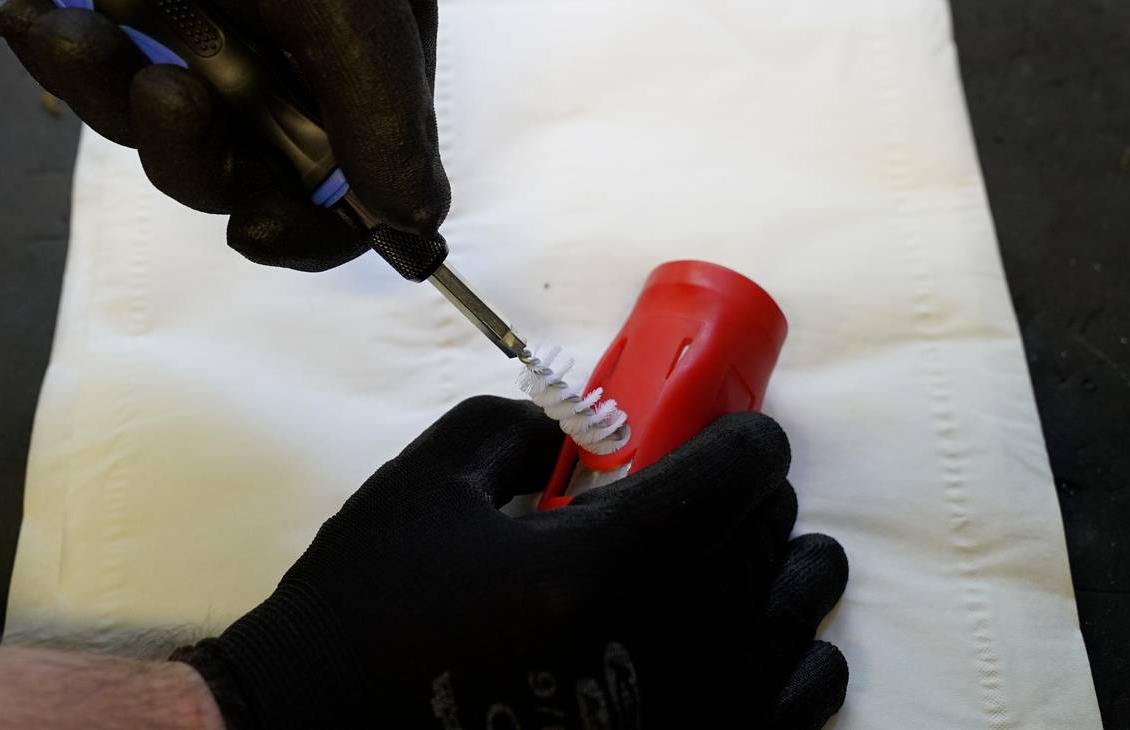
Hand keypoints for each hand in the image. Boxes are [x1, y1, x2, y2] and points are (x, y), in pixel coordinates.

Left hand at [0, 0, 448, 271]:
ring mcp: (210, 29)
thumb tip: (422, 222)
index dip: (309, 223)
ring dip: (114, 94)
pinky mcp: (135, 8)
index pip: (359, 178)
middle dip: (192, 147)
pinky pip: (102, 78)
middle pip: (249, 171)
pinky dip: (70, 55)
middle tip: (161, 88)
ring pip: (163, 132)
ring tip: (81, 28)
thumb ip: (381, 106)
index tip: (252, 230)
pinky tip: (44, 13)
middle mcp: (294, 48)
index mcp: (369, 44)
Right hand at [186, 398, 848, 728]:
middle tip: (733, 480)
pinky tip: (781, 640)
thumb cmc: (372, 603)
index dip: (747, 442)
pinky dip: (800, 660)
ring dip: (788, 569)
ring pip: (790, 622)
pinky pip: (792, 708)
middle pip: (761, 544)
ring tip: (771, 549)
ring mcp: (679, 718)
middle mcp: (656, 650)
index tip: (745, 432)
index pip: (721, 482)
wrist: (328, 723)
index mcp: (593, 569)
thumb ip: (515, 429)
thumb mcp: (427, 483)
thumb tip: (588, 434)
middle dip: (757, 497)